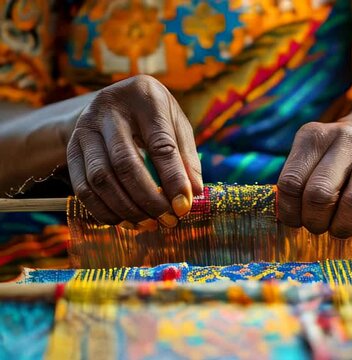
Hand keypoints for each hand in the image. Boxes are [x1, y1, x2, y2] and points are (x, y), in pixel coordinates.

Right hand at [66, 75, 202, 228]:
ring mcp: (84, 129)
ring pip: (100, 179)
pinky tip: (125, 221)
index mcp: (144, 99)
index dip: (173, 179)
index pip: (160, 144)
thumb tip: (195, 194)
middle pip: (125, 164)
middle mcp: (108, 110)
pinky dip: (104, 210)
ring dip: (126, 209)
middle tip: (167, 220)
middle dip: (148, 199)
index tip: (184, 206)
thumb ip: (186, 158)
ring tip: (149, 224)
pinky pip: (82, 187)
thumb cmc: (155, 115)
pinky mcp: (71, 148)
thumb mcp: (177, 125)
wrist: (116, 101)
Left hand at [277, 122, 351, 237]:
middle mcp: (344, 138)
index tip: (297, 221)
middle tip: (319, 226)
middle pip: (321, 194)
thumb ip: (297, 189)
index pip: (291, 184)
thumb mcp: (309, 163)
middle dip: (316, 222)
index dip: (290, 212)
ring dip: (344, 227)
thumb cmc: (331, 162)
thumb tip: (288, 223)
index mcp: (313, 137)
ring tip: (341, 229)